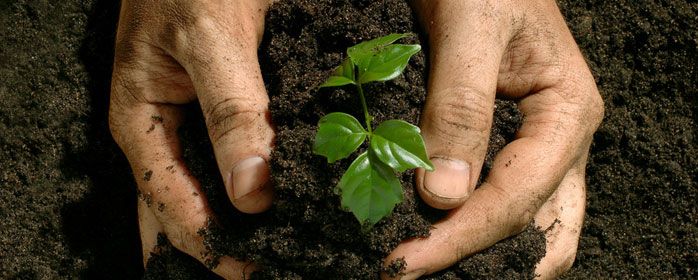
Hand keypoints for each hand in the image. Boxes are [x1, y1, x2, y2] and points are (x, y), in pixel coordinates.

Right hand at [109, 1, 273, 277]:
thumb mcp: (210, 41)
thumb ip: (231, 112)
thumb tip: (253, 193)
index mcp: (140, 121)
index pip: (169, 205)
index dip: (211, 246)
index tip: (256, 270)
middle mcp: (157, 131)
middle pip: (178, 209)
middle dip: (216, 248)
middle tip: (264, 272)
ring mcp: (182, 123)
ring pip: (198, 192)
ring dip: (226, 226)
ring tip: (262, 256)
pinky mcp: (210, 111)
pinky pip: (220, 163)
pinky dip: (239, 190)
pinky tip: (262, 209)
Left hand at [384, 0, 603, 278]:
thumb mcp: (471, 32)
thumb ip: (459, 109)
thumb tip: (441, 196)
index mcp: (566, 113)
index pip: (517, 198)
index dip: (461, 236)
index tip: (406, 262)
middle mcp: (561, 137)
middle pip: (535, 226)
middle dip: (481, 257)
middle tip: (412, 270)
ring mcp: (537, 141)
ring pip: (527, 220)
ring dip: (481, 248)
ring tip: (423, 260)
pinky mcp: (508, 138)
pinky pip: (502, 196)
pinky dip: (473, 222)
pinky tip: (437, 230)